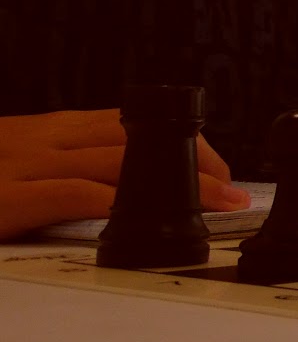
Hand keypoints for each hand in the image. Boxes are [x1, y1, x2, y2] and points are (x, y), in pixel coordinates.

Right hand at [0, 110, 249, 240]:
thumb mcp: (17, 169)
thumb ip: (61, 172)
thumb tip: (114, 192)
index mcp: (46, 131)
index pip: (128, 124)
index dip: (180, 142)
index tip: (218, 169)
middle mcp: (40, 140)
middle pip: (135, 138)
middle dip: (192, 160)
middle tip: (231, 190)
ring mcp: (20, 165)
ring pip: (116, 161)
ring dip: (175, 181)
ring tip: (216, 202)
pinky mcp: (3, 198)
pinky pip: (71, 193)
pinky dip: (116, 203)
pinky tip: (147, 217)